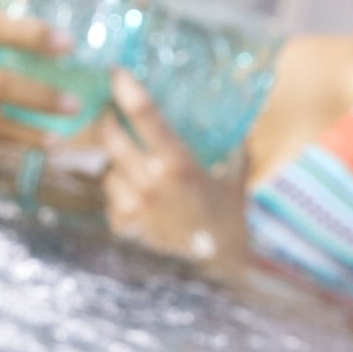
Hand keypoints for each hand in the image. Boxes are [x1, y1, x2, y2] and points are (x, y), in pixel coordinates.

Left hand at [101, 71, 250, 275]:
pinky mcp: (121, 229)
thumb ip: (237, 154)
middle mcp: (150, 182)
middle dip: (109, 122)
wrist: (214, 279)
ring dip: (116, 165)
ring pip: (107, 170)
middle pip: (111, 137)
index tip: (115, 72)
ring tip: (136, 170)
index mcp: (179, 165)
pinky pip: (110, 200)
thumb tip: (245, 127)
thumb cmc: (228, 228)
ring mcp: (132, 207)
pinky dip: (120, 195)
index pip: (146, 117)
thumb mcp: (235, 185)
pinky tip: (139, 203)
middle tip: (112, 114)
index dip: (126, 90)